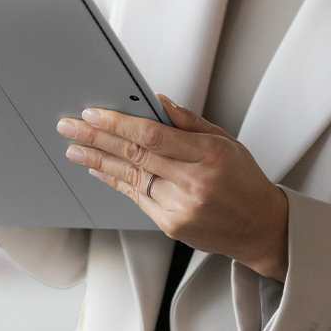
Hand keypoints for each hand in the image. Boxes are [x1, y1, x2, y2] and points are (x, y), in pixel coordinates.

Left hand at [57, 93, 288, 279]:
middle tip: (69, 126)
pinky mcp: (171, 225)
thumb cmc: (244, 181)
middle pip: (135, 156)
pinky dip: (114, 181)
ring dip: (97, 161)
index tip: (94, 112)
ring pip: (130, 178)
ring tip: (73, 148)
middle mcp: (193, 183)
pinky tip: (98, 169)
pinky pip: (136, 197)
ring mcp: (180, 208)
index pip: (152, 135)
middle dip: (97, 138)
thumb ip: (188, 122)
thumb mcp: (226, 142)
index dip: (118, 123)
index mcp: (209, 155)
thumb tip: (156, 102)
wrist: (261, 228)